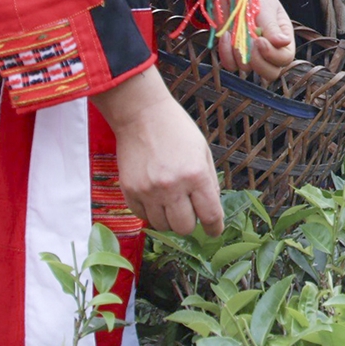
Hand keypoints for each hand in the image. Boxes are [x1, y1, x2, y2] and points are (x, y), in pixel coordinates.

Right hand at [90, 68, 223, 235]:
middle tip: (190, 211)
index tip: (214, 231)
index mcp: (195, 175)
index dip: (215, 227)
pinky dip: (151, 213)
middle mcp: (172, 187)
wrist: (141, 114)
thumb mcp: (203, 152)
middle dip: (191, 223)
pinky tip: (155, 198)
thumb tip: (212, 211)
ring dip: (169, 219)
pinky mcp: (129, 191)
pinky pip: (142, 217)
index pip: (210, 215)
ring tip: (171, 201)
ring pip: (162, 226)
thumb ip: (209, 182)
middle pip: (184, 228)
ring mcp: (148, 191)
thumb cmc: (177, 130)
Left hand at [217, 0, 294, 80]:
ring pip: (248, 69)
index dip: (273, 55)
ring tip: (234, 31)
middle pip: (271, 73)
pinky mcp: (233, 53)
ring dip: (239, 52)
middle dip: (259, 63)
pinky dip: (226, 53)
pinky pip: (230, 65)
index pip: (285, 58)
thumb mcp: (265, 9)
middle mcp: (270, 49)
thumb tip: (284, 42)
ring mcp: (250, 53)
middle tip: (251, 47)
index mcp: (283, 37)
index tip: (260, 41)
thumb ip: (272, 27)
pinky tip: (226, 35)